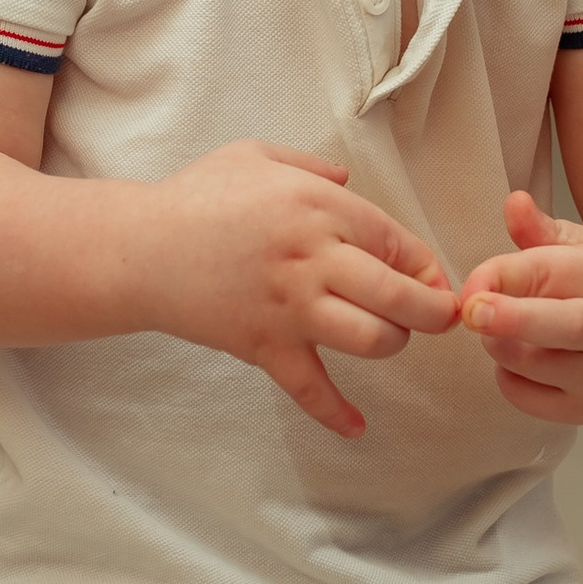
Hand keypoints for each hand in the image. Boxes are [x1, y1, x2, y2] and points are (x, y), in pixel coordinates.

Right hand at [136, 141, 459, 437]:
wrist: (139, 249)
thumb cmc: (196, 196)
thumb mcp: (255, 156)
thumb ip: (310, 165)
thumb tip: (348, 181)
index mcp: (319, 208)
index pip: (398, 242)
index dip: (426, 265)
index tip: (432, 278)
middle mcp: (314, 259)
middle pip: (400, 296)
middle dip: (435, 313)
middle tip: (443, 318)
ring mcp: (291, 307)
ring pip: (372, 339)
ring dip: (393, 344)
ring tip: (388, 337)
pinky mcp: (265, 346)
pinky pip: (311, 389)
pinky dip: (336, 414)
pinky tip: (357, 427)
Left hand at [458, 187, 582, 423]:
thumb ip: (541, 229)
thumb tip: (513, 203)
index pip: (551, 273)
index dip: (503, 276)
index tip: (469, 285)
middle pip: (565, 327)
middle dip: (513, 319)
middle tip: (473, 312)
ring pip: (539, 366)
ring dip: (500, 345)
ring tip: (499, 329)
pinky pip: (531, 399)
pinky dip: (509, 378)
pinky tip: (520, 358)